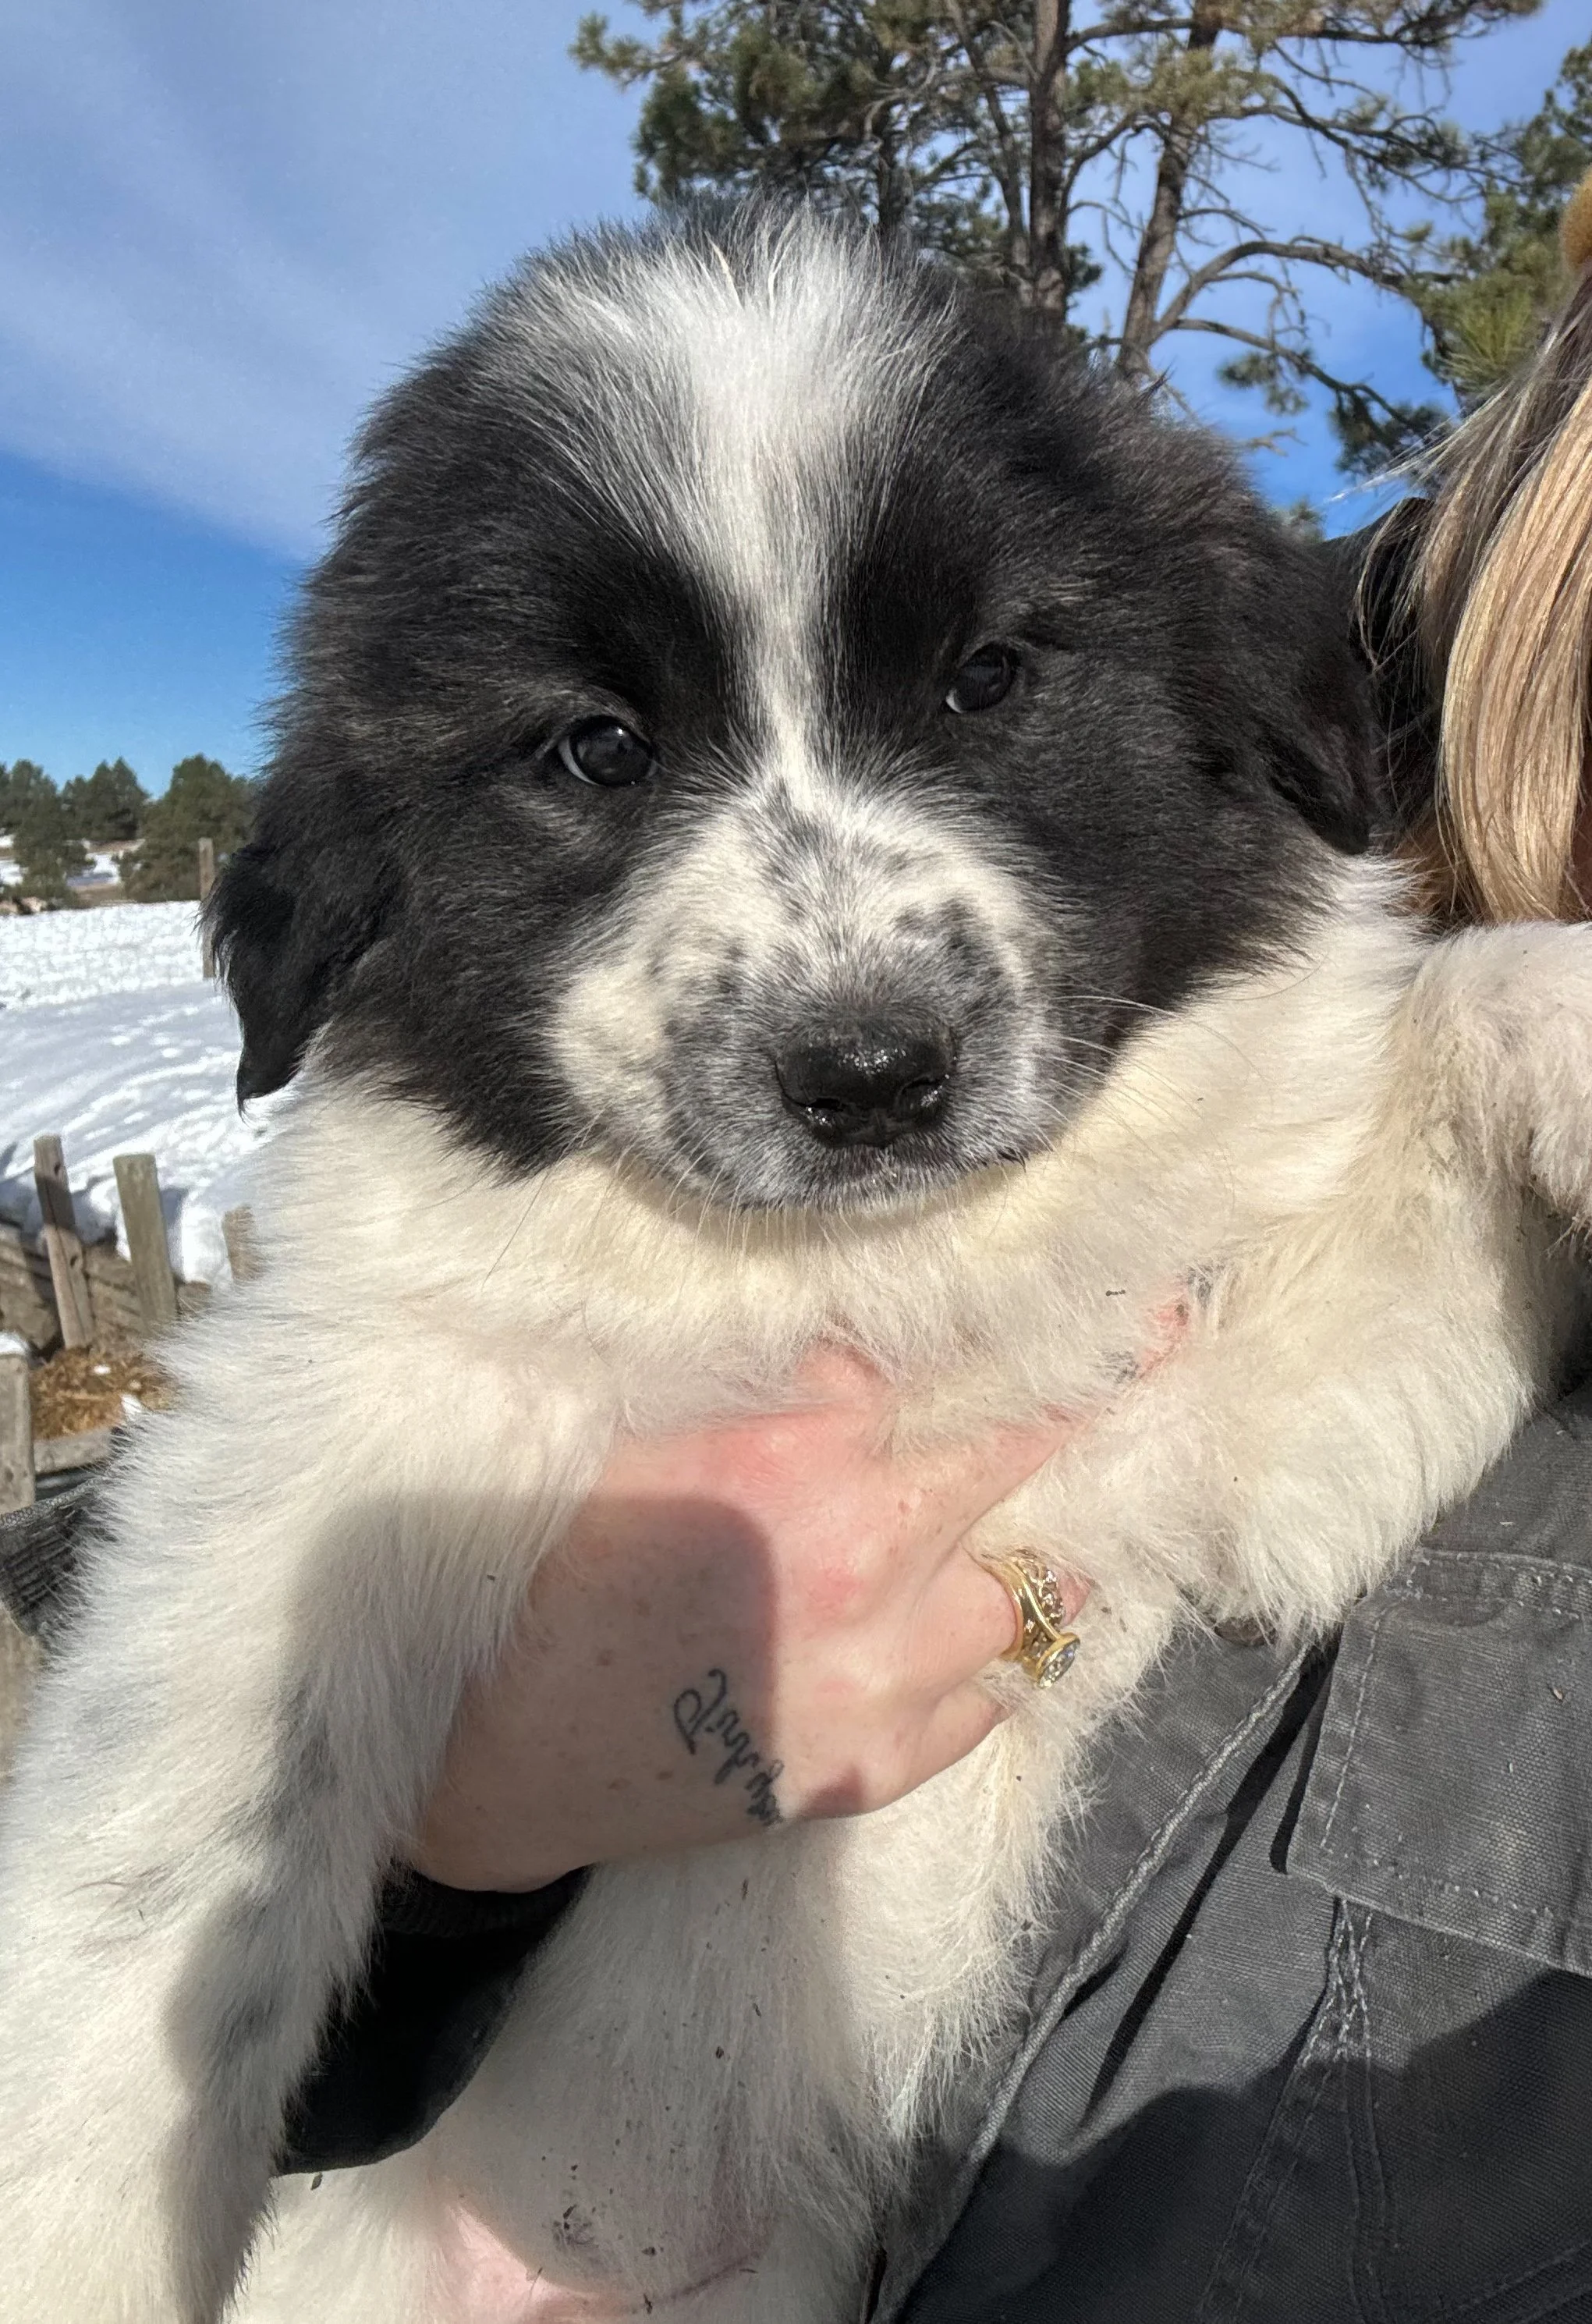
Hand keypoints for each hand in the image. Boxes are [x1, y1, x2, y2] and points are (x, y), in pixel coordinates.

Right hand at [410, 1352, 1088, 1889]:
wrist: (496, 1761)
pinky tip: (984, 1633)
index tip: (1123, 1301)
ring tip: (1053, 1527)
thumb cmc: (551, 1577)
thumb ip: (767, 1391)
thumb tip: (869, 1345)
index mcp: (799, 1463)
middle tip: (1155, 1353)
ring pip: (1028, 1597)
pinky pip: (986, 1704)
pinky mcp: (873, 1772)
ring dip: (1040, 1554)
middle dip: (1086, 1406)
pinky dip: (993, 1660)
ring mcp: (881, 1682)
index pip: (956, 1371)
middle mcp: (864, 1565)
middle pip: (1019, 1462)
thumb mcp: (643, 1442)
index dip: (1042, 1331)